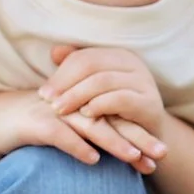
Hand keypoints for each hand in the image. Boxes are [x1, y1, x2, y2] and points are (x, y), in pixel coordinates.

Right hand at [0, 88, 157, 173]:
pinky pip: (60, 135)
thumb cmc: (39, 129)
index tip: (162, 156)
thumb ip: (94, 140)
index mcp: (85, 108)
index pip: (120, 121)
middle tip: (161, 155)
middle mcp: (76, 108)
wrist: (0, 121)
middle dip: (139, 139)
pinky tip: (92, 159)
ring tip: (133, 156)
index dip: (141, 136)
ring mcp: (57, 114)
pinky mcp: (38, 124)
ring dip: (113, 142)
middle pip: (113, 122)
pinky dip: (76, 146)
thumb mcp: (69, 132)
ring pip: (90, 127)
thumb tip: (125, 161)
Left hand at [40, 45, 167, 170]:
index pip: (84, 56)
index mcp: (118, 57)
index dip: (61, 73)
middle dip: (66, 83)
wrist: (149, 141)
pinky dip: (100, 105)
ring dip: (77, 95)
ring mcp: (144, 82)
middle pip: (92, 65)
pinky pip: (121, 99)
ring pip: (103, 80)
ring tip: (59, 110)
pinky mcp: (150, 103)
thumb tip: (55, 52)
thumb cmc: (116, 115)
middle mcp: (133, 64)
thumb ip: (77, 72)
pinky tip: (85, 114)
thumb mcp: (94, 94)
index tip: (43, 93)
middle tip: (47, 101)